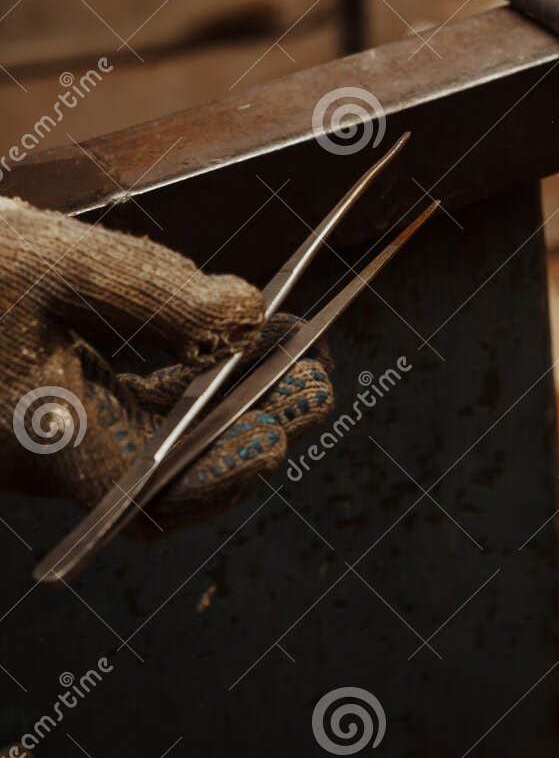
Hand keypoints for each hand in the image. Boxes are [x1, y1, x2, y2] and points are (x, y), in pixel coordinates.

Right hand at [0, 198, 334, 532]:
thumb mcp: (57, 262)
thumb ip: (156, 292)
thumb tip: (248, 313)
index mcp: (43, 441)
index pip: (146, 495)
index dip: (220, 474)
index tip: (278, 433)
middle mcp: (52, 456)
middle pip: (173, 469)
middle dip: (250, 424)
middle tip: (317, 379)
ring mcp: (60, 434)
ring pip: (166, 438)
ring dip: (234, 399)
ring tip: (297, 352)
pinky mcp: (66, 406)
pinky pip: (143, 410)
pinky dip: (196, 381)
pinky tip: (242, 339)